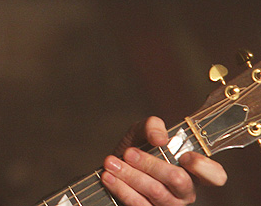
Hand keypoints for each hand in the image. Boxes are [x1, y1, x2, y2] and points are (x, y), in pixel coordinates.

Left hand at [101, 116, 226, 205]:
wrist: (113, 168)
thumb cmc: (135, 149)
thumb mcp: (142, 132)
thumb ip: (152, 126)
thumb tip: (160, 138)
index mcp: (192, 172)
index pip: (215, 175)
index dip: (202, 166)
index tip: (182, 155)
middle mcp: (185, 192)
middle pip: (178, 179)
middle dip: (151, 164)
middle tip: (129, 153)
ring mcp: (169, 205)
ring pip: (156, 192)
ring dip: (130, 175)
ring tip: (111, 162)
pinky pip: (139, 204)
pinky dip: (121, 188)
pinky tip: (109, 176)